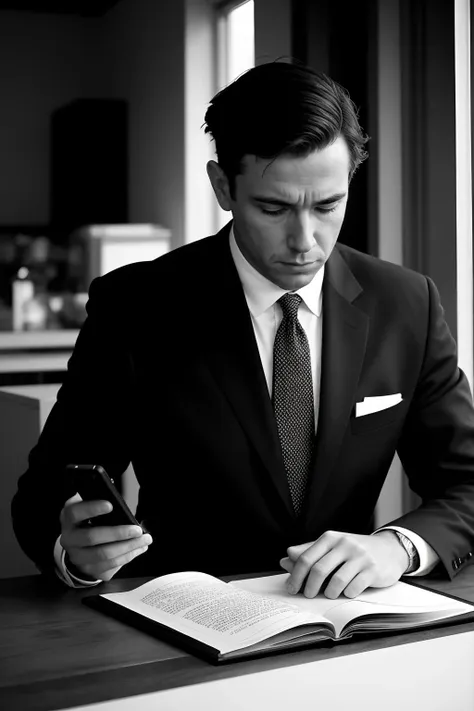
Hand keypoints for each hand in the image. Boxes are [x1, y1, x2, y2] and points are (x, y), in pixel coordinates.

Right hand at [59, 495, 152, 581]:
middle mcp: (70, 539)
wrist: (79, 546)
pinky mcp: (89, 570)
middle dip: (118, 533)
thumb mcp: (88, 509)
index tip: (110, 505)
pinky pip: (110, 566)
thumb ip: (99, 503)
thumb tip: (119, 503)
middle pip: (92, 537)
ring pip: (104, 555)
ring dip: (128, 547)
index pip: (75, 513)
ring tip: (144, 539)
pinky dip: (128, 556)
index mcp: (69, 520)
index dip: (92, 509)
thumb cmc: (89, 521)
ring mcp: (78, 557)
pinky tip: (139, 548)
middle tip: (137, 530)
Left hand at [280, 530, 408, 598]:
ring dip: (329, 593)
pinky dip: (347, 594)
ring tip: (329, 594)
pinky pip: (353, 588)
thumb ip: (310, 551)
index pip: (306, 558)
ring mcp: (360, 557)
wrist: (389, 549)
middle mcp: (344, 544)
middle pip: (318, 570)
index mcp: (330, 538)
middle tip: (308, 595)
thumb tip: (287, 557)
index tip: (291, 588)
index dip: (296, 576)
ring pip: (336, 581)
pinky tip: (347, 592)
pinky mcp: (373, 570)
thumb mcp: (332, 546)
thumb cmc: (355, 550)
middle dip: (309, 587)